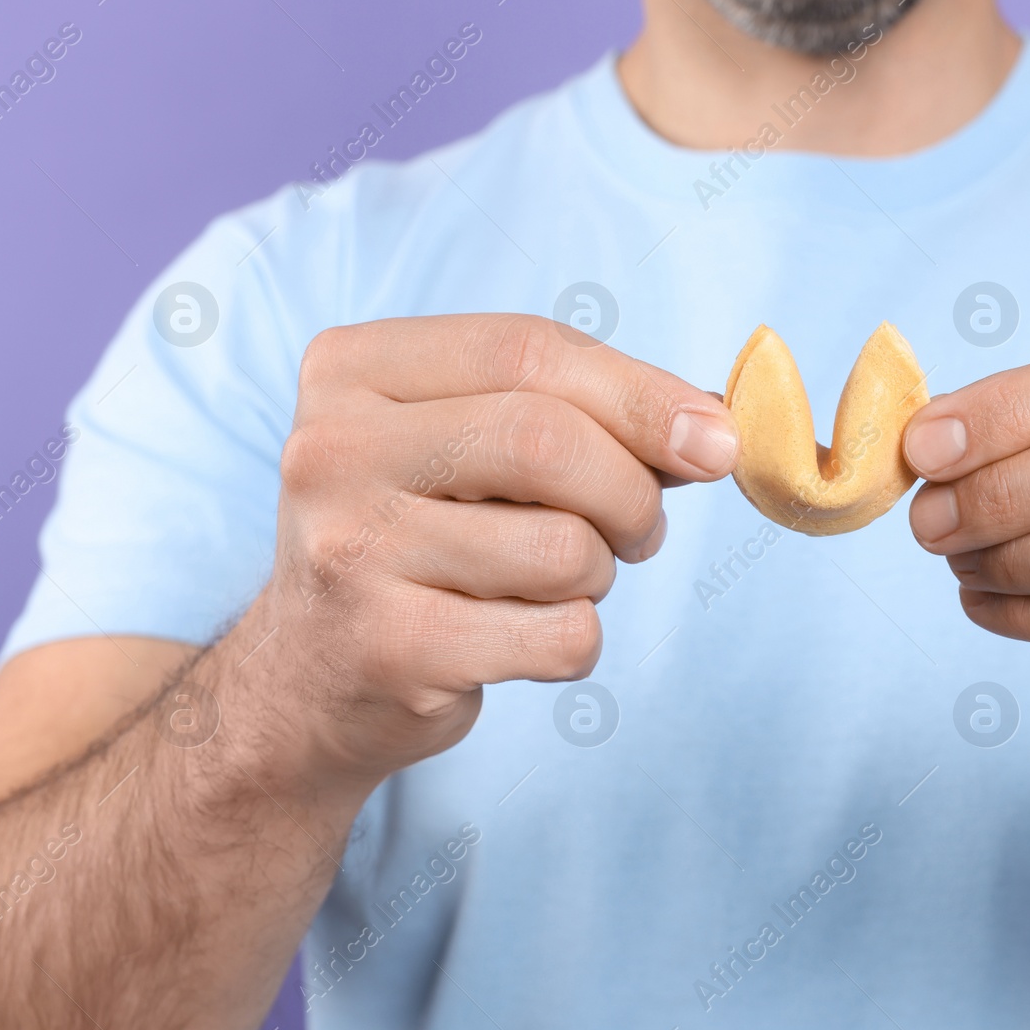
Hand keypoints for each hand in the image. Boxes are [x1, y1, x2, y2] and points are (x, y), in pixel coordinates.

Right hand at [255, 314, 737, 782]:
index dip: (642, 392)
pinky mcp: (386, 648)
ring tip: (550, 584)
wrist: (312, 681)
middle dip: (631, 492)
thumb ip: (585, 415)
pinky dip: (575, 641)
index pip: (527, 348)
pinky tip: (519, 639)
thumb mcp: (478, 448)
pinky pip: (561, 635)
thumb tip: (715, 425)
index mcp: (354, 370)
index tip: (717, 438)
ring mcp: (350, 552)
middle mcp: (331, 450)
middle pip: (548, 440)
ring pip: (564, 548)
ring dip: (598, 575)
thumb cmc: (425, 540)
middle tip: (639, 530)